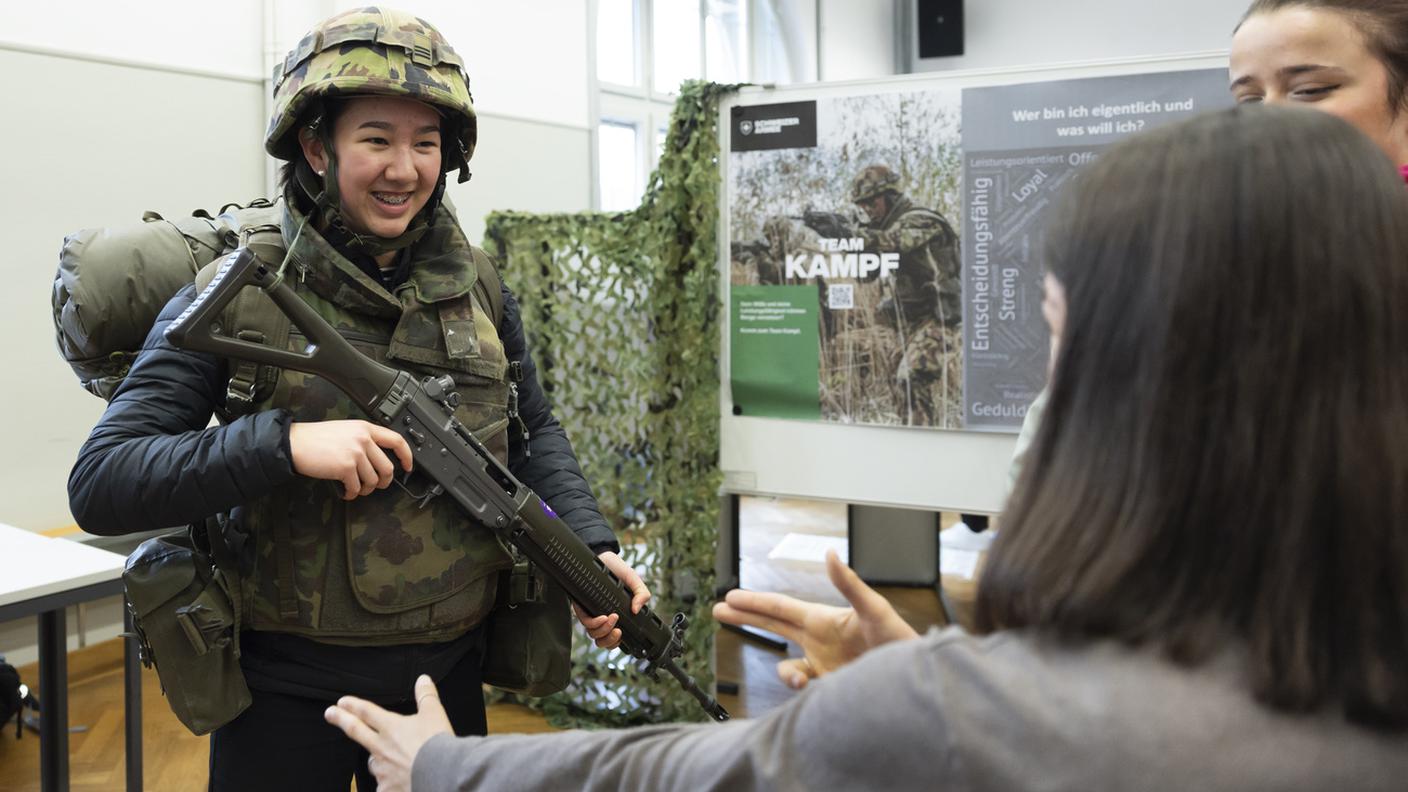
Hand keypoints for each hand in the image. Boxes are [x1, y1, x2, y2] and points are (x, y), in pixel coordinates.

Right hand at [289, 419, 412, 499]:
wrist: (295, 444)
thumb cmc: (316, 438)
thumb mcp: (345, 430)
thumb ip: (363, 439)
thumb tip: (377, 458)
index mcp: (365, 428)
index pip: (396, 440)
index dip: (407, 455)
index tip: (408, 466)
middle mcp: (363, 439)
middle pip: (387, 467)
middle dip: (384, 482)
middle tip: (377, 485)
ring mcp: (355, 453)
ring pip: (373, 480)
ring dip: (365, 489)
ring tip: (356, 488)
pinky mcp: (345, 467)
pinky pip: (357, 487)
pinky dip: (352, 493)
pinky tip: (346, 492)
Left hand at [324, 675, 451, 791]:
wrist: (442, 774)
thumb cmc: (437, 744)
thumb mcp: (434, 713)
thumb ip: (426, 695)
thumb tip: (423, 679)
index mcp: (391, 727)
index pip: (367, 712)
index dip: (353, 705)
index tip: (341, 702)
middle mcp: (382, 747)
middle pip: (356, 731)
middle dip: (341, 720)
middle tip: (329, 713)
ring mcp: (382, 769)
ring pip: (373, 762)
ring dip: (377, 759)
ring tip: (390, 761)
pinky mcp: (387, 788)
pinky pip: (383, 786)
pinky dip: (389, 784)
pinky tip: (398, 784)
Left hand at [572, 550, 651, 649]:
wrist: (602, 557)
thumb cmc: (617, 570)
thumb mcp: (634, 581)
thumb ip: (642, 594)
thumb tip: (638, 610)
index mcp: (616, 615)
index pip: (614, 637)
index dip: (616, 643)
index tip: (623, 635)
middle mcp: (602, 617)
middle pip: (602, 641)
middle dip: (610, 641)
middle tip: (618, 631)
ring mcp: (591, 613)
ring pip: (593, 634)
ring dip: (604, 630)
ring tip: (612, 618)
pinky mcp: (581, 607)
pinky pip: (585, 622)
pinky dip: (595, 623)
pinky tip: (602, 617)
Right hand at [712, 549, 917, 689]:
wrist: (911, 678)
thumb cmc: (899, 640)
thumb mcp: (873, 609)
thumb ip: (849, 583)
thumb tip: (829, 554)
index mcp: (822, 618)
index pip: (779, 607)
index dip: (754, 601)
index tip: (729, 596)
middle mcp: (818, 639)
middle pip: (772, 625)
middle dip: (745, 617)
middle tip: (718, 610)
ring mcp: (822, 663)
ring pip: (787, 665)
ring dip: (784, 673)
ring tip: (798, 681)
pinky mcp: (828, 686)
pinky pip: (801, 687)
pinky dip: (799, 689)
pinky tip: (811, 691)